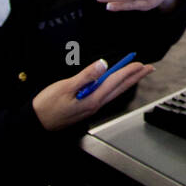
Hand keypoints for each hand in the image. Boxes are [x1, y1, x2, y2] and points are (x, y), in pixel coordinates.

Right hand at [32, 58, 152, 131]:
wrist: (36, 122)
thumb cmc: (48, 106)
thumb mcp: (66, 87)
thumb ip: (86, 76)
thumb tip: (103, 65)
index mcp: (92, 99)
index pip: (115, 82)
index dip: (128, 71)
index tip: (139, 63)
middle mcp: (95, 104)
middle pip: (120, 88)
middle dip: (135, 77)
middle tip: (149, 68)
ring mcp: (91, 107)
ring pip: (114, 92)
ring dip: (127, 82)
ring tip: (138, 74)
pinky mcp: (86, 107)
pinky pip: (106, 95)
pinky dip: (116, 87)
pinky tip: (117, 84)